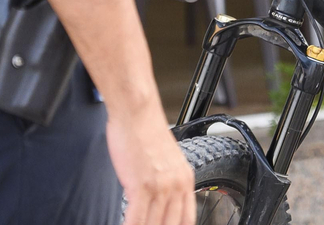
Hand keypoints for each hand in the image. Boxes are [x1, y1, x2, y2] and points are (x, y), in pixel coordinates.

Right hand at [106, 104, 194, 224]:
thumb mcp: (165, 158)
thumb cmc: (145, 130)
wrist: (136, 110)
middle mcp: (177, 185)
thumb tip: (155, 199)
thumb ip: (165, 181)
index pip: (187, 219)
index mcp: (185, 179)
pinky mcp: (142, 185)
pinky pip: (136, 219)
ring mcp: (161, 187)